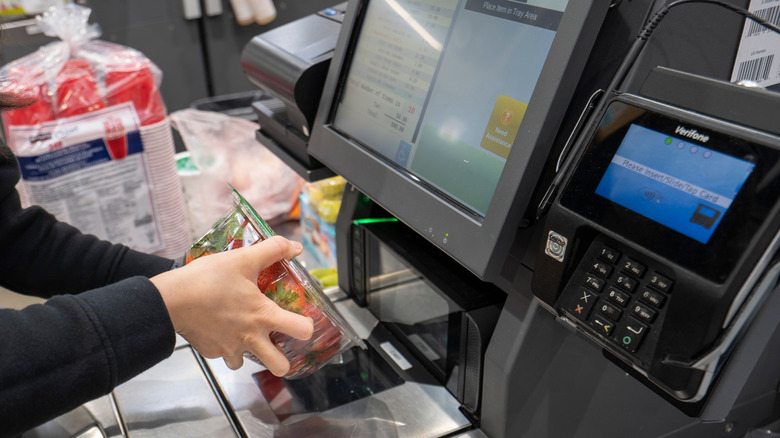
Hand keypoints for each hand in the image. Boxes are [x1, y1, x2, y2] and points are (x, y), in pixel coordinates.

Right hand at [151, 236, 313, 375]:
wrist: (170, 300)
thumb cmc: (207, 280)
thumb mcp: (243, 258)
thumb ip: (272, 250)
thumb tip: (294, 246)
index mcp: (263, 316)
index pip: (302, 331)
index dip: (307, 327)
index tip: (302, 321)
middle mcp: (250, 338)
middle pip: (280, 367)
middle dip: (282, 360)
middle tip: (277, 344)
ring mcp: (230, 349)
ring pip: (247, 362)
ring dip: (247, 352)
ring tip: (241, 333)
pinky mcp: (211, 352)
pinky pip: (223, 355)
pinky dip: (223, 345)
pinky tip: (218, 328)